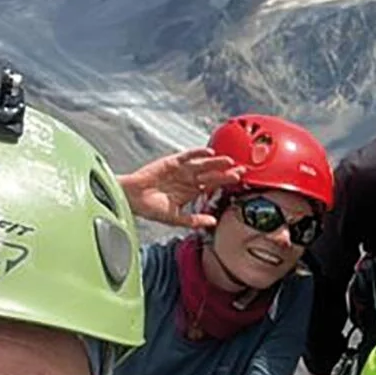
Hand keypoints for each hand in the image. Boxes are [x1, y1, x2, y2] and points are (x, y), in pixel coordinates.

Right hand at [119, 148, 245, 229]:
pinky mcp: (172, 162)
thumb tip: (213, 222)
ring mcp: (182, 170)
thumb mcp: (175, 218)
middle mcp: (189, 179)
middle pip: (212, 174)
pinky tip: (209, 153)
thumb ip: (194, 220)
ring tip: (230, 161)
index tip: (241, 181)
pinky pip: (188, 156)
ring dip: (216, 162)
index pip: (213, 185)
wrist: (132, 198)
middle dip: (226, 172)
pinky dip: (198, 153)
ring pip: (203, 164)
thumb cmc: (151, 209)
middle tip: (243, 170)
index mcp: (192, 191)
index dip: (226, 183)